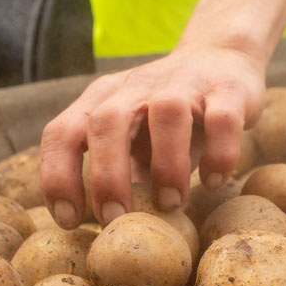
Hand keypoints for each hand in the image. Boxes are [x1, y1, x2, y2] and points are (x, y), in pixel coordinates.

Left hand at [40, 44, 264, 228]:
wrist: (222, 57)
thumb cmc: (166, 117)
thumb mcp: (132, 134)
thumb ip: (116, 168)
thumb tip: (102, 229)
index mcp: (104, 98)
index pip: (63, 131)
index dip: (58, 176)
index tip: (70, 220)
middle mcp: (137, 86)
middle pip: (108, 120)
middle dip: (107, 175)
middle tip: (115, 219)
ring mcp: (184, 82)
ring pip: (167, 112)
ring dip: (167, 164)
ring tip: (171, 203)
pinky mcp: (228, 89)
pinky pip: (222, 119)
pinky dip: (219, 154)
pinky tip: (214, 180)